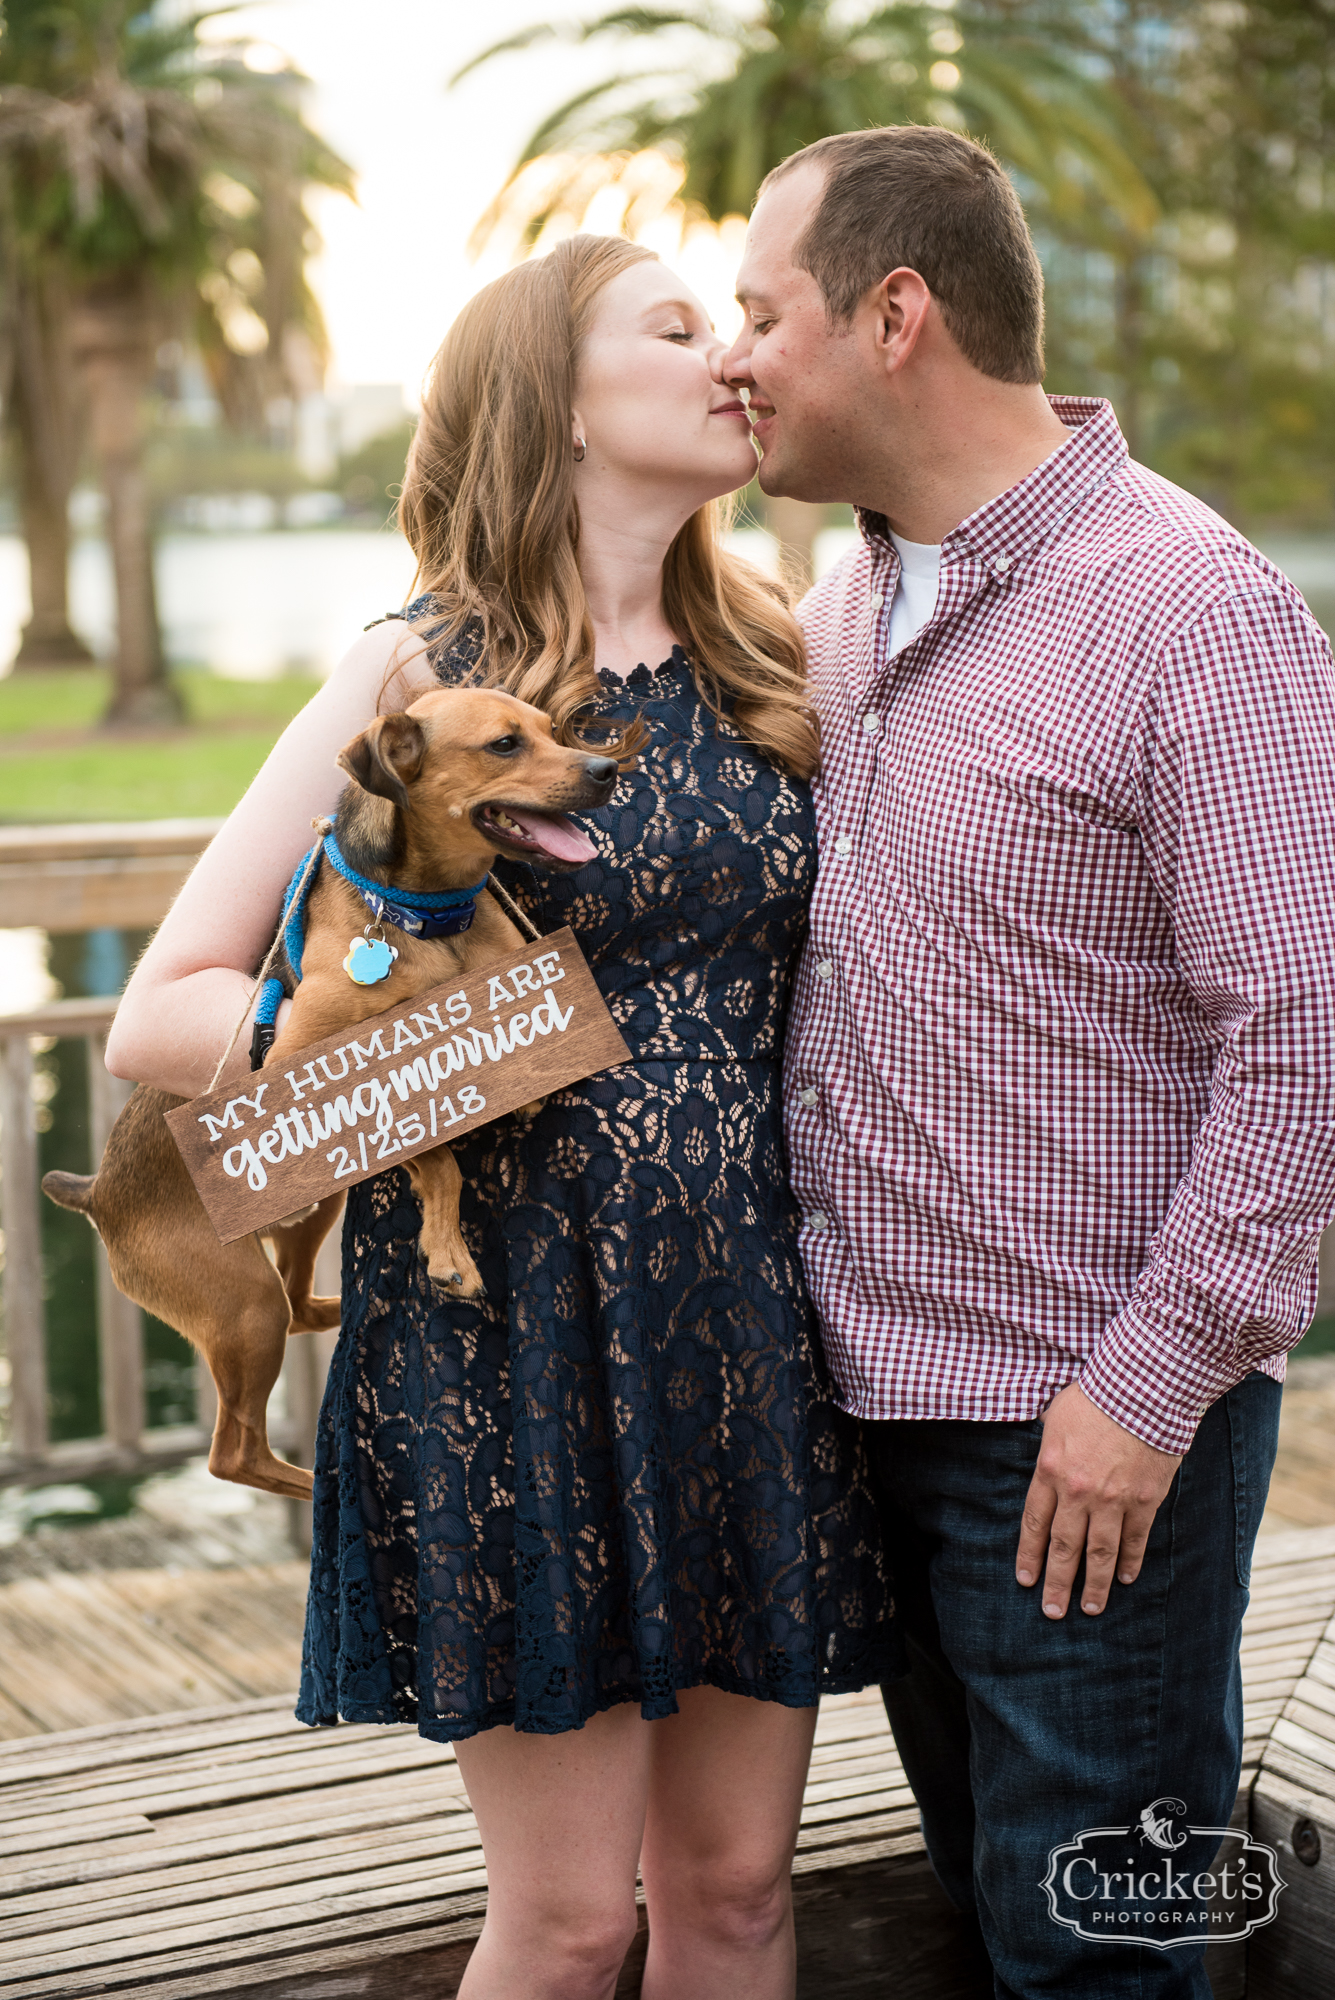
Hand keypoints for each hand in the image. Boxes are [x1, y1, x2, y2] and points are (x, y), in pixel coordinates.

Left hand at [1016, 1383, 1182, 1618]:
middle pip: (1063, 1548)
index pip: (1034, 1524)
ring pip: (1099, 1553)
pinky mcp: (1145, 1500)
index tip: (1026, 1580)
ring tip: (1091, 1609)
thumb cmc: (1094, 1396)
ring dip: (1094, 1585)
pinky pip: (1135, 1540)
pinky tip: (1124, 1578)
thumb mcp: (1054, 1417)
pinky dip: (1130, 1562)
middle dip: (1056, 1584)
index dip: (1029, 1556)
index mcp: (1050, 1471)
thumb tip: (1042, 1464)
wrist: (1142, 1389)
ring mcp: (1113, 1500)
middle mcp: (1078, 1492)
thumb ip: (1047, 1448)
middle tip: (1052, 1611)